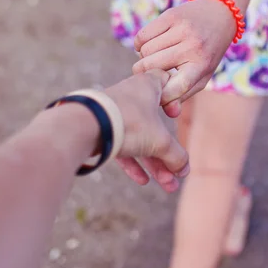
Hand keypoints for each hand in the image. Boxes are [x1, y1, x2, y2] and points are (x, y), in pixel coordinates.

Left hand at [106, 70, 188, 191]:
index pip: (166, 81)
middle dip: (169, 154)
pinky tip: (143, 181)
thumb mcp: (161, 141)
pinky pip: (122, 146)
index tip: (174, 114)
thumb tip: (184, 170)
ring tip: (167, 186)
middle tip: (177, 175)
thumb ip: (176, 156)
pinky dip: (133, 163)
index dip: (174, 98)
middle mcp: (131, 96)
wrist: (84, 127)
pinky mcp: (102, 129)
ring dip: (155, 164)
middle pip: (156, 125)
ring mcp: (115, 113)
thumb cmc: (128, 123)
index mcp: (147, 86)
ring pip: (140, 139)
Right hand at [132, 0, 235, 114]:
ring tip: (155, 56)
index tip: (157, 94)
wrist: (220, 13)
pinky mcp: (170, 15)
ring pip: (144, 51)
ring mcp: (182, 29)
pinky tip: (150, 45)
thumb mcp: (202, 76)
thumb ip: (184, 95)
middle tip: (151, 72)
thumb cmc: (207, 52)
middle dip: (144, 72)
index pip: (173, 88)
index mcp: (201, 66)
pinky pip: (141, 36)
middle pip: (149, 66)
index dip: (160, 95)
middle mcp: (192, 46)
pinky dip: (140, 44)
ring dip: (144, 57)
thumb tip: (169, 112)